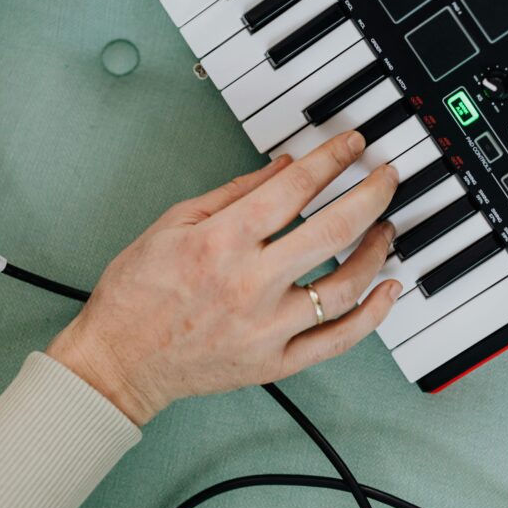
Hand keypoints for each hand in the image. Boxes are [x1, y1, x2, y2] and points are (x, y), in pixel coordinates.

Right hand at [47, 132, 400, 424]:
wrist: (119, 360)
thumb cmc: (137, 292)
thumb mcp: (174, 223)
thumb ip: (235, 192)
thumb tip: (285, 167)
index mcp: (222, 242)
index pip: (294, 189)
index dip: (331, 160)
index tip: (352, 145)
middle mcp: (250, 284)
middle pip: (331, 232)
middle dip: (371, 195)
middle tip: (388, 177)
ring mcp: (266, 327)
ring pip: (344, 287)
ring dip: (376, 252)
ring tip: (386, 228)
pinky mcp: (274, 362)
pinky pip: (337, 341)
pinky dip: (372, 316)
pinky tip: (389, 290)